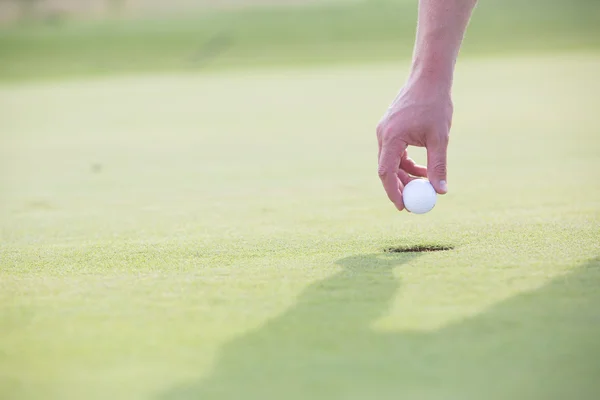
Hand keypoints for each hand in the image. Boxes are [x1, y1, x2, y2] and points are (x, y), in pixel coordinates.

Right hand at [376, 78, 452, 210]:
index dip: (393, 192)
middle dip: (399, 187)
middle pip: (386, 169)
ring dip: (406, 175)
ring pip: (391, 162)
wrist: (428, 78)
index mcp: (391, 137)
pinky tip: (422, 168)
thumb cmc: (435, 105)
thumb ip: (438, 166)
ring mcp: (385, 131)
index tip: (403, 207)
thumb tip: (440, 192)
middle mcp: (383, 135)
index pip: (386, 172)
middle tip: (414, 202)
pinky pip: (394, 152)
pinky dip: (406, 163)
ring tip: (425, 183)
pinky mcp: (390, 128)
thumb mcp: (439, 138)